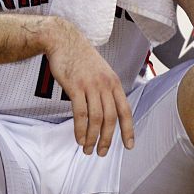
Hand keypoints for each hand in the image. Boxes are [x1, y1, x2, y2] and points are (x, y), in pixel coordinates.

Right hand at [45, 19, 133, 154]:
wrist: (64, 40)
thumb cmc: (81, 58)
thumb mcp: (101, 72)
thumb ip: (106, 90)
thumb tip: (108, 111)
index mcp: (114, 82)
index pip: (125, 110)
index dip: (128, 129)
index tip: (129, 146)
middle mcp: (106, 84)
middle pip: (111, 118)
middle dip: (108, 139)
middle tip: (101, 153)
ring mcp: (91, 85)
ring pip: (96, 118)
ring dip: (92, 137)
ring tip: (88, 149)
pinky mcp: (75, 86)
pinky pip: (80, 113)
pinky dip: (80, 129)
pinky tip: (79, 138)